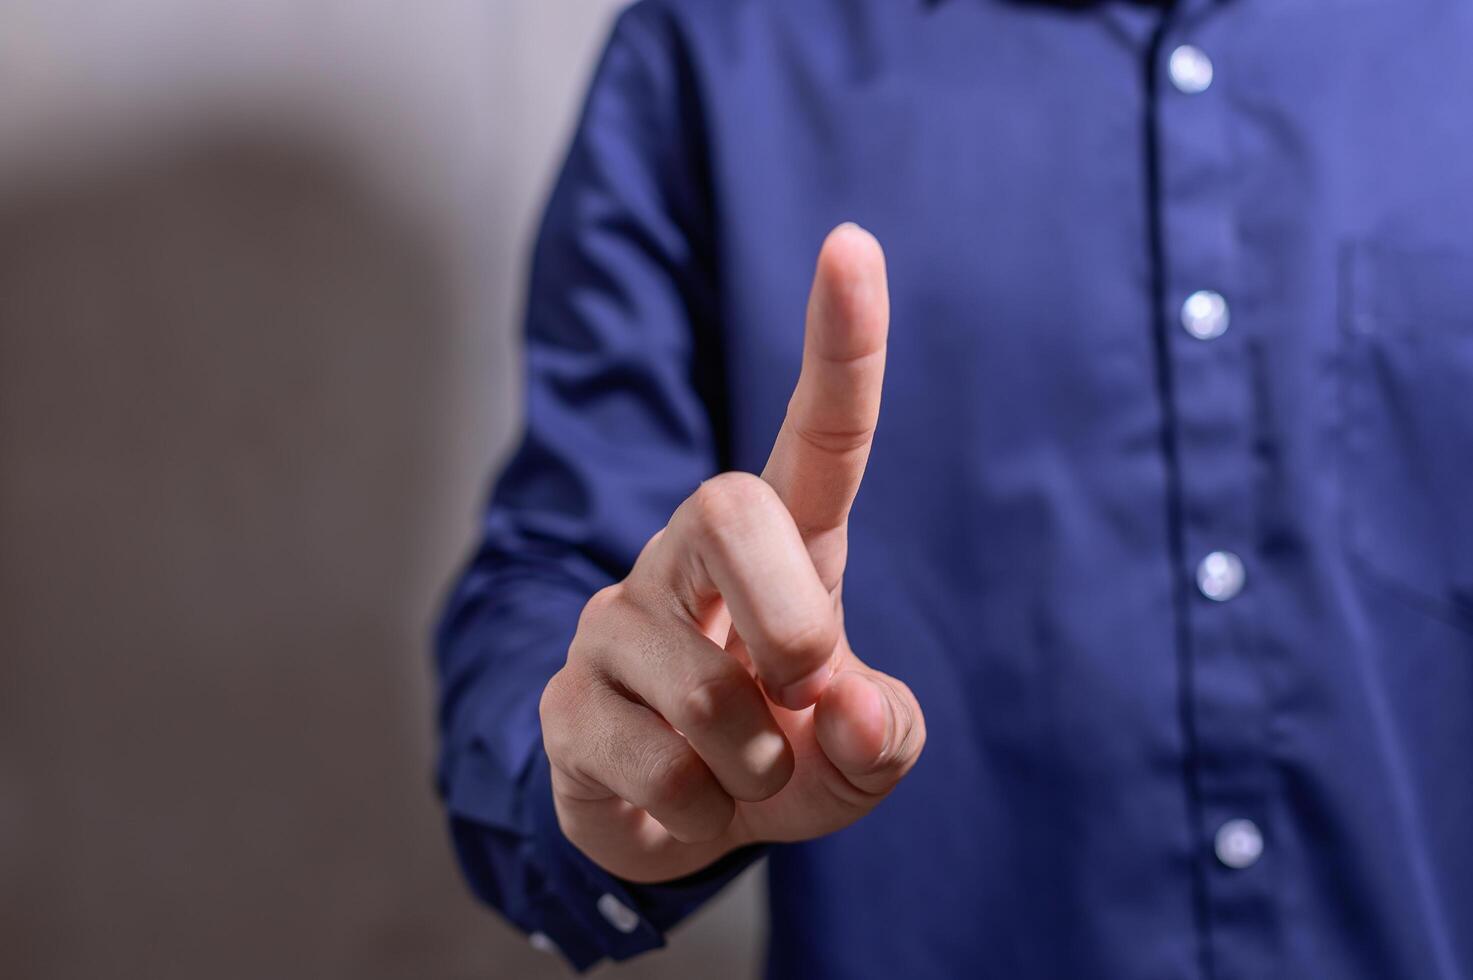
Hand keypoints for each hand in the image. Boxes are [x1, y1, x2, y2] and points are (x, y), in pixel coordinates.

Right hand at [539, 223, 924, 882]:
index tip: (851, 242)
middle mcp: (688, 560)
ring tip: (741, 772)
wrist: (677, 827)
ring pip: (701, 681)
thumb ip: (883, 729)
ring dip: (752, 760)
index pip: (813, 436)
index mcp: (780, 549)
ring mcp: (617, 624)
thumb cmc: (780, 759)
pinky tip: (683, 800)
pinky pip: (649, 760)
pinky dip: (697, 811)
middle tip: (807, 690)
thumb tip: (849, 715)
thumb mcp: (859, 755)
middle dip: (791, 618)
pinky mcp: (564, 702)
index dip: (840, 346)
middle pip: (729, 507)